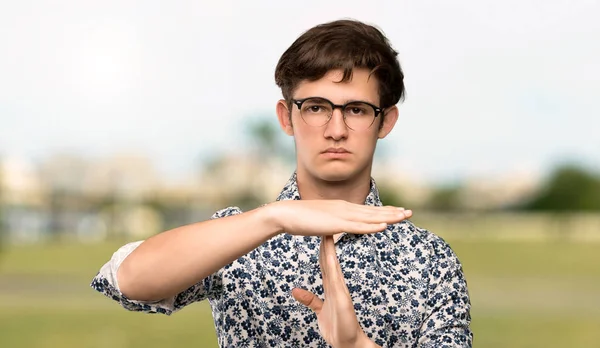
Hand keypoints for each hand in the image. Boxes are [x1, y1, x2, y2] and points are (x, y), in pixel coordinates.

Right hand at [267, 200, 411, 236]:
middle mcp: (345, 208)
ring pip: (370, 217)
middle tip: (410, 213)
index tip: (398, 212)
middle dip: (393, 212)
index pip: (367, 210)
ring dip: (389, 217)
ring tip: (404, 216)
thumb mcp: (320, 221)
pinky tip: (384, 226)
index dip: (384, 211)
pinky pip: (358, 226)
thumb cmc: (300, 218)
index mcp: (342, 208)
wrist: (285, 214)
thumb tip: (334, 229)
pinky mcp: (336, 223)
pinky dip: (372, 226)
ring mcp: (341, 215)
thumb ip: (330, 224)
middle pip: (373, 211)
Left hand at [291, 235, 379, 347]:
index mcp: (331, 287)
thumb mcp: (319, 311)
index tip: (319, 233)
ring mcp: (340, 289)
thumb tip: (295, 290)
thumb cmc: (337, 327)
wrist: (349, 343)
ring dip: (330, 249)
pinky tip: (330, 255)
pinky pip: (336, 278)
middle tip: (324, 223)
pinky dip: (333, 265)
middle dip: (326, 242)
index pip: (325, 263)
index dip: (322, 248)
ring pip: (333, 265)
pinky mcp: (342, 297)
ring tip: (327, 232)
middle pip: (329, 259)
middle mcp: (336, 285)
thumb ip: (309, 299)